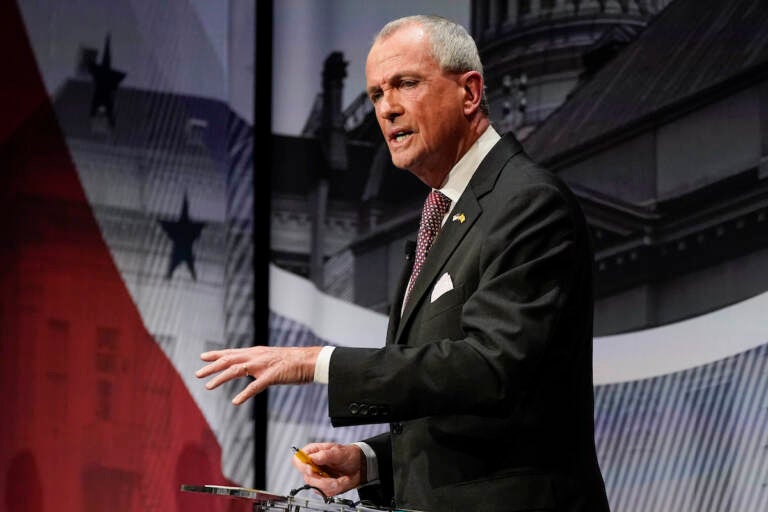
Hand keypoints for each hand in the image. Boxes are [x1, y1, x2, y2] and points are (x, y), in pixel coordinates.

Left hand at [195, 346, 321, 404]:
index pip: (232, 352)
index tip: (203, 357)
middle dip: (211, 366)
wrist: (311, 361)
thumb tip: (250, 369)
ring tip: (208, 386)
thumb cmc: (294, 362)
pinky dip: (244, 394)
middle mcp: (257, 356)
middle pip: (229, 360)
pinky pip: (255, 386)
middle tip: (197, 373)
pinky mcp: (272, 376)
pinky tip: (236, 401)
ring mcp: (263, 365)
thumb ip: (260, 363)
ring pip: (236, 370)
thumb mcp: (272, 359)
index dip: (216, 354)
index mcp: (257, 352)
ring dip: (220, 378)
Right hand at [291, 443, 364, 496]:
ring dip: (332, 485)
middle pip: (308, 478)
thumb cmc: (348, 454)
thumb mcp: (338, 451)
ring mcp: (318, 477)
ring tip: (342, 479)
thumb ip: (325, 454)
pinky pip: (326, 492)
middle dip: (323, 481)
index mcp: (313, 453)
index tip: (311, 470)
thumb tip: (314, 457)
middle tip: (335, 481)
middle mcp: (313, 466)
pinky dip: (336, 489)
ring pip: (317, 488)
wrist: (359, 465)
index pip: (298, 460)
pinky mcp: (323, 487)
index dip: (302, 466)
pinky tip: (342, 481)